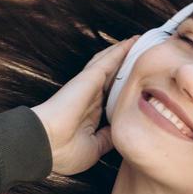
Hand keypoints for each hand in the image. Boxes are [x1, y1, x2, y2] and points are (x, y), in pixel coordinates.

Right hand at [31, 35, 138, 175]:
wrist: (46, 144)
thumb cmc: (64, 152)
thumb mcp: (94, 150)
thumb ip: (108, 139)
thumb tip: (122, 130)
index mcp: (90, 116)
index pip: (111, 100)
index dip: (125, 93)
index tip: (141, 89)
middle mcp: (91, 99)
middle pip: (113, 79)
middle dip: (127, 70)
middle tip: (146, 59)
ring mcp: (89, 87)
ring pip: (110, 65)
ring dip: (124, 54)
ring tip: (141, 43)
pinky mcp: (89, 78)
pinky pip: (108, 59)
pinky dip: (120, 50)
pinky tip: (133, 41)